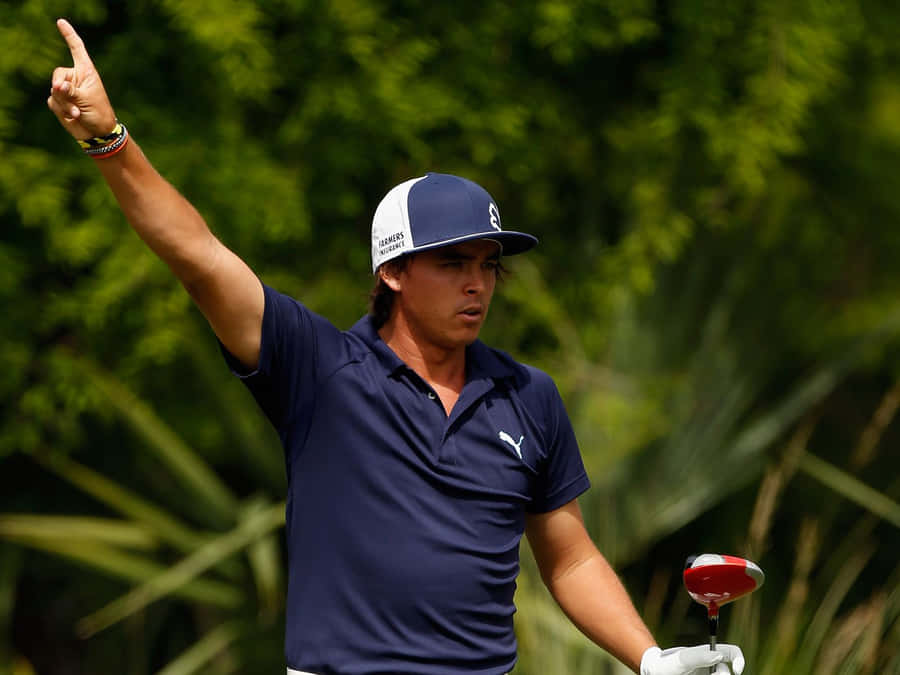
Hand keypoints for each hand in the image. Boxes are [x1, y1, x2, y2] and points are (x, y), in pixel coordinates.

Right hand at [47, 18, 116, 139]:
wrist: (98, 133)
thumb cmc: (99, 113)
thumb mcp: (86, 99)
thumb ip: (70, 90)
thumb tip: (56, 85)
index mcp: (86, 72)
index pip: (76, 49)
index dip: (69, 35)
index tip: (60, 22)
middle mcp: (75, 78)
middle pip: (57, 74)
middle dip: (61, 87)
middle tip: (70, 96)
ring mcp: (66, 90)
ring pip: (54, 90)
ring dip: (65, 103)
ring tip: (78, 112)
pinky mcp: (59, 102)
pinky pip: (52, 102)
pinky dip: (62, 110)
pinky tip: (74, 116)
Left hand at [640, 644, 744, 674]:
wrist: (655, 674)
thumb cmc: (667, 664)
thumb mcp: (682, 660)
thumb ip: (699, 657)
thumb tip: (719, 656)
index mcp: (709, 655)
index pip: (732, 653)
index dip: (739, 660)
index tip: (736, 670)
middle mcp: (712, 668)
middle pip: (726, 673)